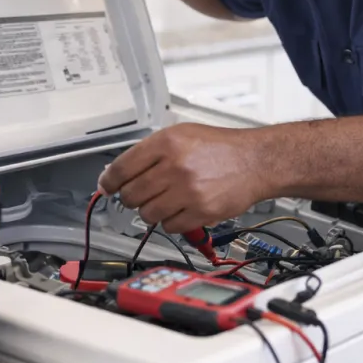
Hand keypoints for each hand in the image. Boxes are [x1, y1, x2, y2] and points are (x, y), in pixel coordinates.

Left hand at [97, 124, 272, 232]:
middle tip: (141, 194)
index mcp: (166, 143)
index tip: (106, 186)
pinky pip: (169, 226)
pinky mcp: (200, 212)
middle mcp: (174, 166)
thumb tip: (115, 173)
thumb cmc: (220, 148)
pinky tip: (181, 209)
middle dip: (132, 197)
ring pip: (147, 214)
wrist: (255, 161)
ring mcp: (187, 191)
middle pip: (131, 195)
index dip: (109, 181)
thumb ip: (148, 152)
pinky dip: (171, 222)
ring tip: (165, 201)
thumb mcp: (181, 135)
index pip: (122, 168)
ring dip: (151, 211)